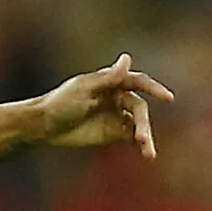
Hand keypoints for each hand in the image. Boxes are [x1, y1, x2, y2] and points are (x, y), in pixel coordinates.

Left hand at [33, 53, 174, 159]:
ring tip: (149, 152)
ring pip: (138, 124)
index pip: (138, 82)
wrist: (43, 126)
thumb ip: (108, 78)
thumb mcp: (84, 90)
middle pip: (139, 108)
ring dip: (145, 136)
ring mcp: (116, 115)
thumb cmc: (60, 103)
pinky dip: (139, 143)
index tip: (168, 98)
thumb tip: (127, 58)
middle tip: (143, 139)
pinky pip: (131, 136)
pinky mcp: (111, 132)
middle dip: (143, 124)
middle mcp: (117, 97)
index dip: (154, 88)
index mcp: (111, 82)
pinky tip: (145, 152)